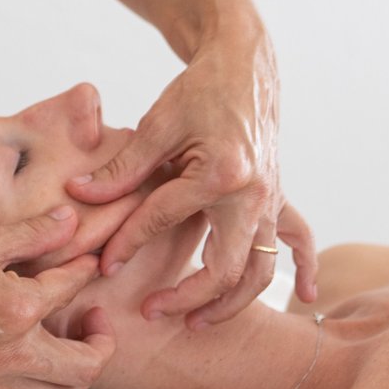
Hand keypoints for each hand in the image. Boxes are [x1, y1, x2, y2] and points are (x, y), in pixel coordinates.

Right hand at [0, 205, 115, 388]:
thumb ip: (32, 234)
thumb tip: (69, 222)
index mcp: (18, 310)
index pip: (72, 289)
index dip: (84, 270)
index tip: (85, 263)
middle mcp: (11, 356)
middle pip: (85, 368)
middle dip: (101, 342)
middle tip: (92, 318)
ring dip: (75, 374)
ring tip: (68, 347)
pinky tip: (29, 372)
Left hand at [64, 31, 318, 322]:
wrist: (244, 65)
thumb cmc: (200, 90)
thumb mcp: (157, 123)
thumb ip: (124, 166)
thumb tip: (81, 195)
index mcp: (220, 173)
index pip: (163, 220)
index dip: (127, 243)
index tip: (102, 264)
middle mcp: (253, 194)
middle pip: (226, 269)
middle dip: (187, 297)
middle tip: (151, 311)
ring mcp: (271, 199)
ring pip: (260, 270)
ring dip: (230, 303)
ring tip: (195, 323)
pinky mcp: (278, 197)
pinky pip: (298, 240)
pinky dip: (303, 270)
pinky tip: (307, 297)